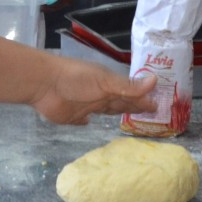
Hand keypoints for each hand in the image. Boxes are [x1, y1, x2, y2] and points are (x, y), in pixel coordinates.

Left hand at [30, 60, 157, 125]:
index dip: (142, 101)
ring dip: (115, 112)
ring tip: (127, 116)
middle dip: (133, 106)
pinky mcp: (71, 116)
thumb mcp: (105, 82)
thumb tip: (156, 81)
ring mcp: (84, 106)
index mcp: (108, 85)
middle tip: (149, 113)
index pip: (130, 95)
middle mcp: (99, 95)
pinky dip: (86, 121)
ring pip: (104, 110)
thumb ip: (128, 87)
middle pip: (119, 103)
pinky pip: (82, 120)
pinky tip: (89, 122)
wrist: (44, 84)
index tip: (157, 106)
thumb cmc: (76, 79)